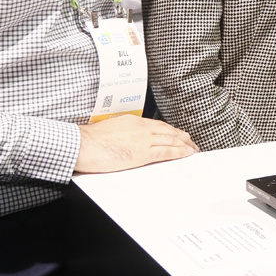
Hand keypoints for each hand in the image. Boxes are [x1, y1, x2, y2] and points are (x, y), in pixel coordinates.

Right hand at [75, 115, 197, 173]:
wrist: (83, 144)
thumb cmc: (91, 140)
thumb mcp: (111, 129)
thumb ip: (124, 132)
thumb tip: (128, 140)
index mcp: (133, 122)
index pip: (158, 125)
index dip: (171, 130)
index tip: (179, 134)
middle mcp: (141, 128)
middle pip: (168, 131)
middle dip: (182, 137)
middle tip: (192, 142)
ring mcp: (143, 140)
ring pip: (170, 140)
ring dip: (184, 145)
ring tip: (193, 149)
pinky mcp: (142, 153)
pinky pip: (165, 152)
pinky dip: (178, 153)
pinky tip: (186, 154)